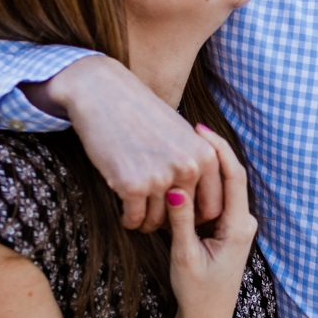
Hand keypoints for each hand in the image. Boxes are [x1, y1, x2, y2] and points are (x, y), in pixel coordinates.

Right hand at [25, 56, 221, 230]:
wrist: (104, 94)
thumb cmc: (142, 114)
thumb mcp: (182, 134)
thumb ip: (197, 163)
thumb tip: (202, 200)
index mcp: (205, 156)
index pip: (213, 207)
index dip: (197, 217)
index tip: (183, 217)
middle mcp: (188, 168)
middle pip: (186, 219)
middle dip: (172, 224)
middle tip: (157, 218)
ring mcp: (160, 177)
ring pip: (158, 221)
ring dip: (147, 223)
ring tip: (138, 213)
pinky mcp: (132, 184)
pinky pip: (134, 218)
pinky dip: (129, 219)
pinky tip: (124, 211)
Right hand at [164, 126, 256, 317]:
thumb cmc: (196, 292)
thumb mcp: (184, 256)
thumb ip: (181, 221)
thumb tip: (174, 187)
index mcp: (238, 227)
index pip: (233, 176)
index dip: (218, 149)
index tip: (198, 128)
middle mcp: (244, 222)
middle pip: (229, 176)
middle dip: (210, 150)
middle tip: (186, 126)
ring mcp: (237, 225)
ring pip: (222, 186)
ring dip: (205, 165)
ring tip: (182, 140)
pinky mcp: (227, 229)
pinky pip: (216, 198)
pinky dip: (202, 182)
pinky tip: (183, 167)